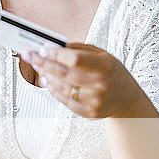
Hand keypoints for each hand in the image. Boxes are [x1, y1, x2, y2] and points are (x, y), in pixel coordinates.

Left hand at [22, 43, 142, 118]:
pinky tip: (47, 81)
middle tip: (31, 56)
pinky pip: (65, 101)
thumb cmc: (112, 72)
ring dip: (46, 76)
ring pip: (62, 88)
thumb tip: (55, 45)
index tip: (42, 49)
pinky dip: (53, 90)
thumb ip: (79, 49)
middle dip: (43, 63)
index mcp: (104, 66)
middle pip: (64, 74)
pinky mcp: (89, 113)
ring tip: (38, 67)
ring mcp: (94, 101)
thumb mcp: (102, 54)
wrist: (127, 99)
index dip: (56, 54)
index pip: (75, 59)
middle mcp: (100, 84)